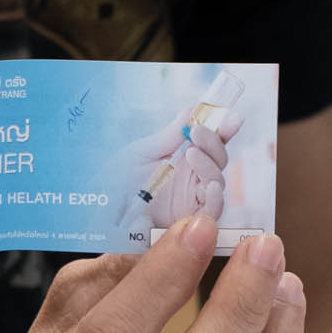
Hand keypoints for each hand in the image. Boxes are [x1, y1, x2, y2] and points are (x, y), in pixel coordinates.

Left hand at [116, 110, 239, 241]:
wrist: (100, 212)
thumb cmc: (117, 181)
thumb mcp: (142, 153)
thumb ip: (169, 136)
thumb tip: (191, 110)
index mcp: (183, 159)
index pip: (210, 143)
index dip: (224, 129)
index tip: (231, 118)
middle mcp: (192, 178)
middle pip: (218, 160)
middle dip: (213, 143)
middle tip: (197, 132)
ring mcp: (192, 199)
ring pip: (216, 182)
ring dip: (209, 166)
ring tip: (192, 154)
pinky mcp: (189, 222)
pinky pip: (211, 212)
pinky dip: (214, 198)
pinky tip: (208, 186)